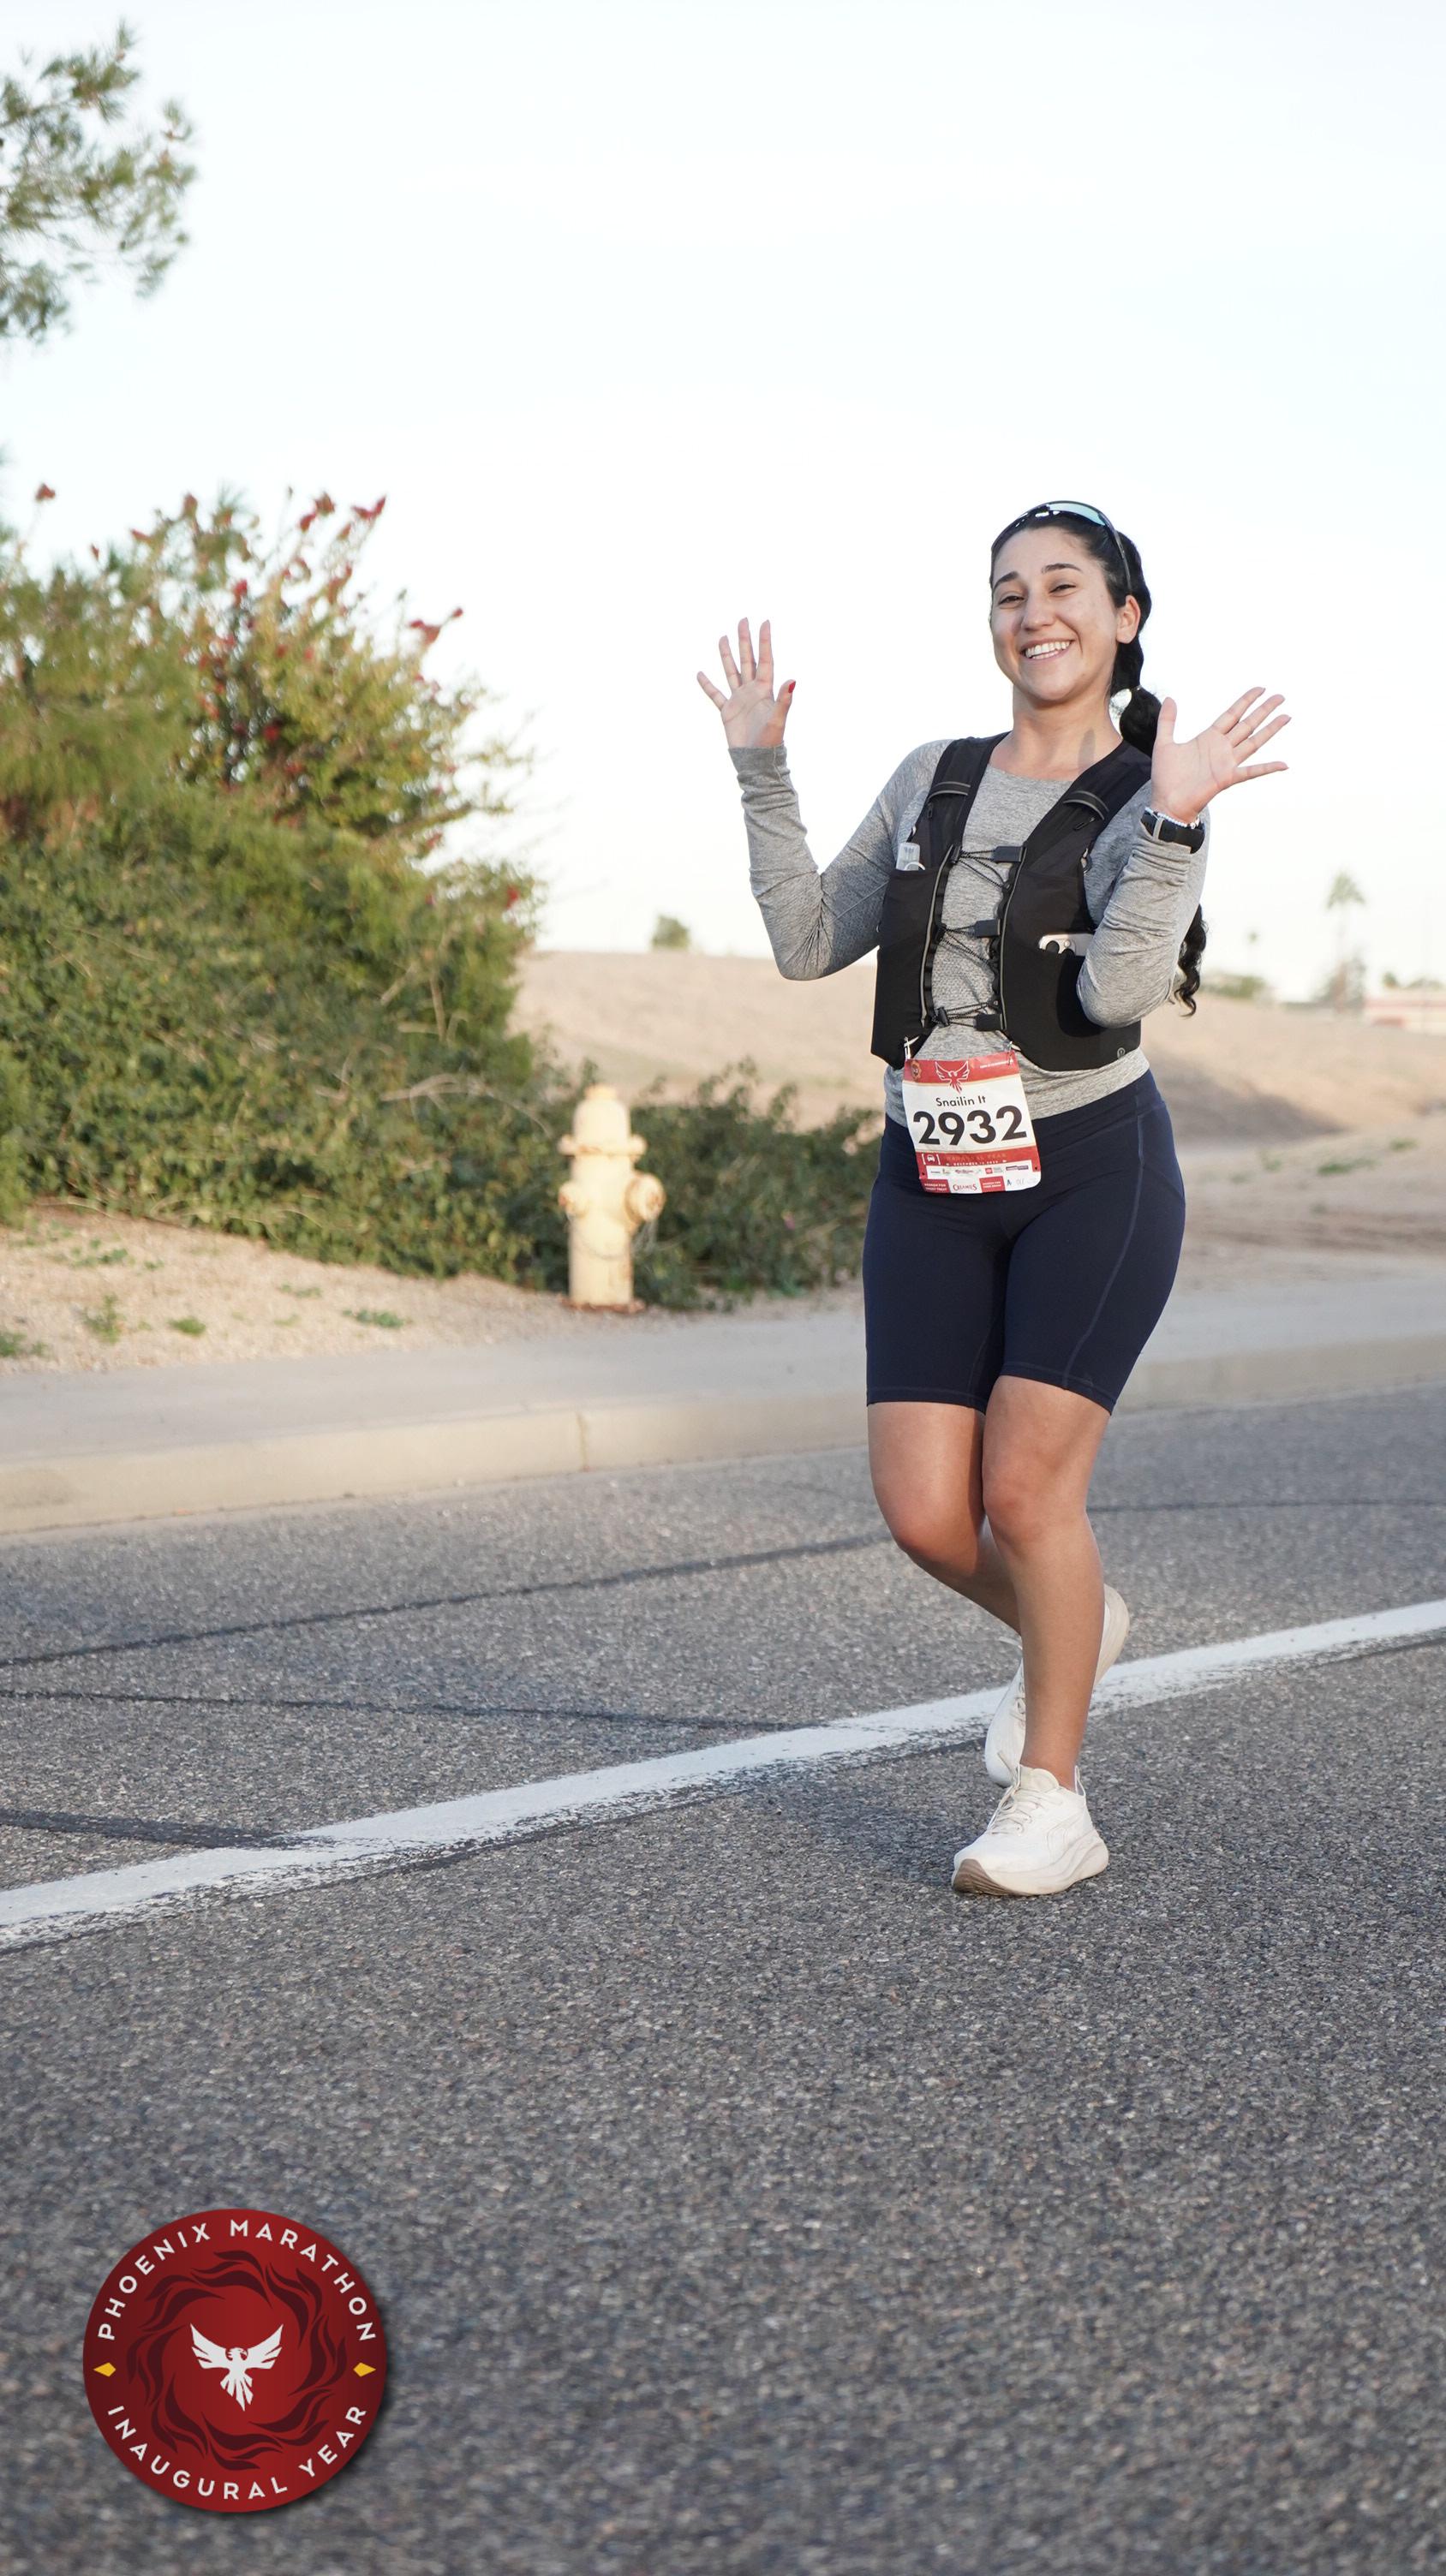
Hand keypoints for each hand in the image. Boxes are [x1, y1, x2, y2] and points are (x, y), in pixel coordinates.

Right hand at [696, 616, 794, 748]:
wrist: (756, 761)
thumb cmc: (770, 742)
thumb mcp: (778, 720)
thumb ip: (784, 699)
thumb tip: (792, 680)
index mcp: (765, 690)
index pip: (765, 660)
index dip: (765, 641)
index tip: (764, 622)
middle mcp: (752, 691)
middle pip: (747, 660)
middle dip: (745, 640)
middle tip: (742, 620)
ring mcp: (739, 700)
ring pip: (732, 672)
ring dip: (727, 655)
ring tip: (723, 638)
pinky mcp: (728, 712)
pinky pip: (716, 695)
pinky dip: (708, 685)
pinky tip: (700, 674)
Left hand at [1150, 687, 1289, 826]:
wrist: (1166, 803)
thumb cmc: (1165, 777)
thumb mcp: (1164, 743)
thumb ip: (1168, 721)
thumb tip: (1170, 698)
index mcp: (1209, 738)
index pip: (1232, 714)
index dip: (1246, 701)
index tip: (1260, 689)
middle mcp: (1222, 748)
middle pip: (1248, 724)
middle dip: (1264, 710)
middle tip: (1280, 696)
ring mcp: (1226, 762)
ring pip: (1254, 741)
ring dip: (1270, 730)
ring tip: (1286, 716)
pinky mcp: (1227, 778)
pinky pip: (1252, 771)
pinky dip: (1268, 768)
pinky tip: (1284, 764)